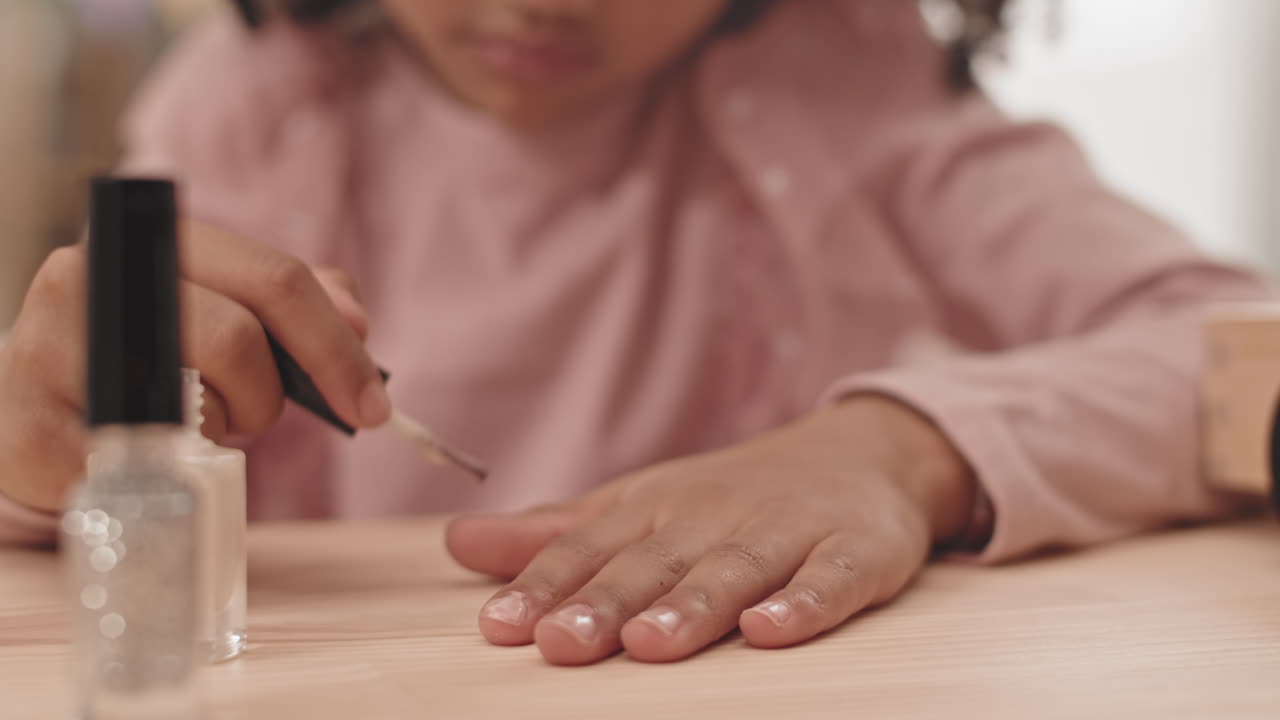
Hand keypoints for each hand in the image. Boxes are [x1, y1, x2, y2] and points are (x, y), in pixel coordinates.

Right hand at [0, 221, 386, 511]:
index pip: (275, 277)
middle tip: (261, 417)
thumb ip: (294, 306)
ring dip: (217, 426)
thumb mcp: (224, 317)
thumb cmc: (151, 365)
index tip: (372, 403)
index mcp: (156, 238)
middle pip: (238, 337)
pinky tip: (148, 452)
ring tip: (185, 421)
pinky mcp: (31, 421)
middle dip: (269, 394)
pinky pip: (147, 458)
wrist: (41, 419)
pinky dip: (169, 466)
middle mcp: (93, 272)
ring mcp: (51, 342)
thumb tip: (356, 317)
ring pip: (197, 399)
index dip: (334, 343)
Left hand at [446, 396, 977, 664]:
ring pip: (735, 570)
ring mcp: (788, 531)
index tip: (500, 626)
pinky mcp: (857, 551)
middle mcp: (716, 516)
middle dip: (607, 602)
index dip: (546, 587)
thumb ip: (557, 534)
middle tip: (560, 642)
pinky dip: (804, 603)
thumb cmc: (732, 495)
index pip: (593, 548)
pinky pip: (831, 579)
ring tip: (649, 641)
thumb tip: (457, 543)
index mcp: (658, 509)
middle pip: (657, 564)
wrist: (862, 454)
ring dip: (692, 606)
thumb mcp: (641, 506)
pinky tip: (770, 630)